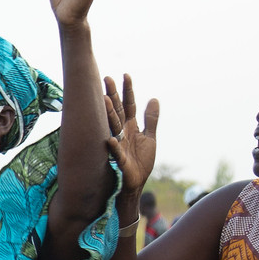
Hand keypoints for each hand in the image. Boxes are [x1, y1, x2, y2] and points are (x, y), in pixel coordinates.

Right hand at [102, 74, 159, 202]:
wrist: (136, 184)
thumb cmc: (141, 162)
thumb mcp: (150, 138)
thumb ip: (151, 119)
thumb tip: (154, 98)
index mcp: (131, 127)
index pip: (129, 105)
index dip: (128, 91)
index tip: (126, 75)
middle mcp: (123, 132)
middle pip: (118, 111)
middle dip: (113, 95)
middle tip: (107, 78)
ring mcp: (120, 145)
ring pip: (113, 127)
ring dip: (109, 114)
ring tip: (104, 100)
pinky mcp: (120, 160)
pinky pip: (116, 152)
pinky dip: (113, 146)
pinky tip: (111, 139)